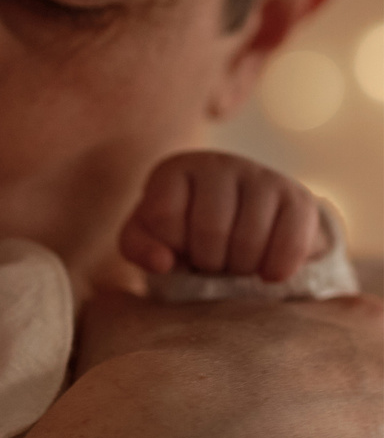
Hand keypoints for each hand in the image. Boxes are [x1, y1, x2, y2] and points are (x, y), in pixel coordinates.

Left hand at [120, 150, 325, 282]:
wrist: (241, 225)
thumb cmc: (184, 232)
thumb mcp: (149, 237)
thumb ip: (139, 247)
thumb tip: (162, 263)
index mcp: (175, 169)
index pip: (164, 216)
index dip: (171, 246)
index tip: (179, 248)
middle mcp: (219, 163)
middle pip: (211, 230)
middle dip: (208, 261)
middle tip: (211, 263)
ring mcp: (262, 176)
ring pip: (249, 239)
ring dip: (240, 268)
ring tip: (234, 263)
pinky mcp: (298, 197)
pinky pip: (290, 243)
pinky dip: (276, 269)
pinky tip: (268, 273)